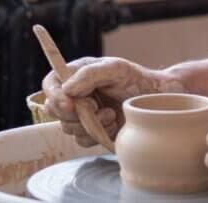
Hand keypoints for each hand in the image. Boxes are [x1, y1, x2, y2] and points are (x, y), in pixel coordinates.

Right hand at [41, 56, 183, 146]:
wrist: (156, 100)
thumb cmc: (136, 79)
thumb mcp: (115, 68)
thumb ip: (90, 74)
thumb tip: (66, 89)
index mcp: (77, 74)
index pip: (50, 84)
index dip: (54, 95)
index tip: (69, 104)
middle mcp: (75, 94)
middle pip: (53, 109)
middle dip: (74, 113)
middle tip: (97, 107)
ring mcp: (82, 114)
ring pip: (68, 127)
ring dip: (90, 123)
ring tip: (111, 113)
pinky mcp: (92, 131)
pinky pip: (83, 140)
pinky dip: (98, 134)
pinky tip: (114, 124)